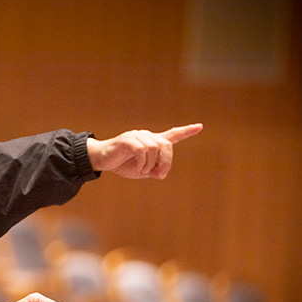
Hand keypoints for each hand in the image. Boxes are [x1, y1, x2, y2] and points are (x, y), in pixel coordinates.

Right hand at [87, 123, 202, 178]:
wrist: (101, 159)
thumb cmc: (121, 164)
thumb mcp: (140, 171)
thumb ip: (153, 171)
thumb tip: (161, 173)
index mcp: (151, 142)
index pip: (171, 135)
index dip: (186, 132)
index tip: (200, 127)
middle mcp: (146, 136)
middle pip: (165, 145)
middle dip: (166, 162)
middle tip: (160, 175)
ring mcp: (137, 136)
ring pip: (154, 149)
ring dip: (150, 165)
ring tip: (141, 171)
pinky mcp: (128, 139)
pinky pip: (141, 151)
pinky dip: (141, 163)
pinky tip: (136, 168)